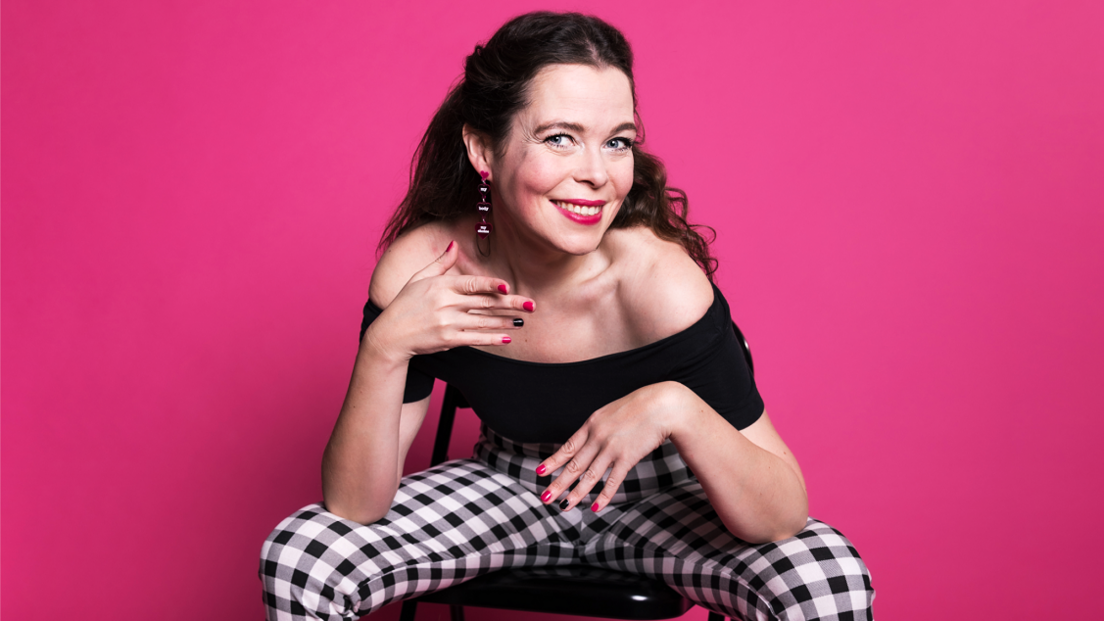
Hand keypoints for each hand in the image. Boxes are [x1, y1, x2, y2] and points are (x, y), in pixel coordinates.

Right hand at [364, 241, 534, 361]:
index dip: (491, 285)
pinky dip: (492, 338)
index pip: (471, 284)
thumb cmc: (404, 304)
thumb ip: (441, 263)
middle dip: (510, 304)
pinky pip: (475, 338)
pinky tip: (507, 337)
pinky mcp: (447, 340)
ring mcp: (447, 323)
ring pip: (483, 321)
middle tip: (531, 305)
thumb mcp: (419, 278)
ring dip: (505, 322)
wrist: (390, 335)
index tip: (508, 286)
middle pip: (484, 303)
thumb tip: (455, 245)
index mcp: (441, 286)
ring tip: (523, 321)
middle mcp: (446, 304)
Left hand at [535, 382, 694, 512]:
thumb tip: (589, 441)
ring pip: (589, 476)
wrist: (661, 404)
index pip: (567, 447)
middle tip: (545, 498)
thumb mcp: (611, 413)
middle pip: (573, 465)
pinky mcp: (627, 457)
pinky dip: (603, 496)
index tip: (540, 472)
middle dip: (558, 484)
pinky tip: (595, 507)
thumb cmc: (638, 408)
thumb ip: (599, 427)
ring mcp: (611, 447)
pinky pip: (612, 481)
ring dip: (576, 494)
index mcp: (591, 424)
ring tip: (564, 507)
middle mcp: (597, 436)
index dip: (553, 462)